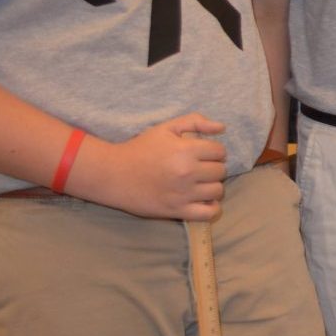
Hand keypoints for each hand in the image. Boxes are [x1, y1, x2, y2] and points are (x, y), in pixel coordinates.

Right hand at [73, 115, 228, 220]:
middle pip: (221, 171)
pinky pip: (210, 213)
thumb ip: (194, 122)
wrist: (113, 174)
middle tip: (198, 168)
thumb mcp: (165, 128)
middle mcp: (188, 172)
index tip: (202, 154)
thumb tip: (222, 127)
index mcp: (186, 150)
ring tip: (198, 183)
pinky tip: (202, 200)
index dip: (213, 151)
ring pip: (217, 191)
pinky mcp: (177, 210)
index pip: (220, 151)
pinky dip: (211, 208)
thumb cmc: (140, 149)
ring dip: (211, 186)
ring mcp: (184, 193)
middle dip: (212, 168)